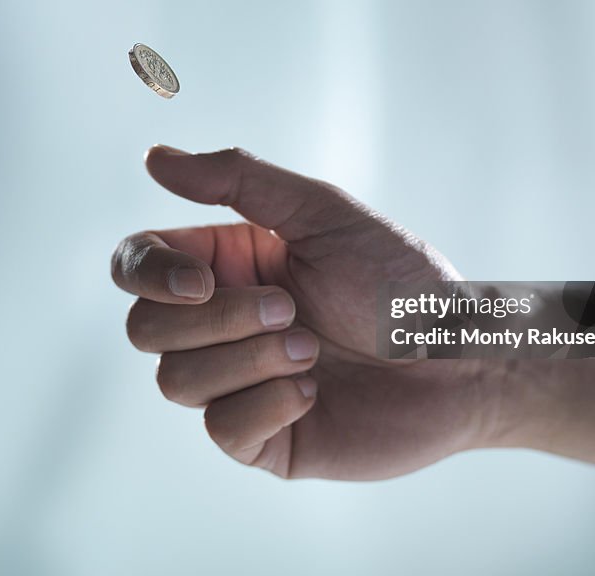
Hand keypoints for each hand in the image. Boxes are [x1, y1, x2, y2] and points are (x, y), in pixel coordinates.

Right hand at [112, 146, 510, 479]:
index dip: (150, 275)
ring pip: (175, 382)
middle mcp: (220, 324)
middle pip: (145, 329)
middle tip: (291, 310)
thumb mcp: (322, 211)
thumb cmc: (399, 279)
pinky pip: (220, 430)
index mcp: (226, 264)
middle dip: (217, 321)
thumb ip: (236, 179)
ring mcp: (235, 384)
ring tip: (312, 350)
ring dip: (248, 361)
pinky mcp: (261, 438)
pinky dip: (268, 404)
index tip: (204, 280)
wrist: (458, 359)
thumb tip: (153, 157)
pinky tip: (316, 392)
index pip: (136, 266)